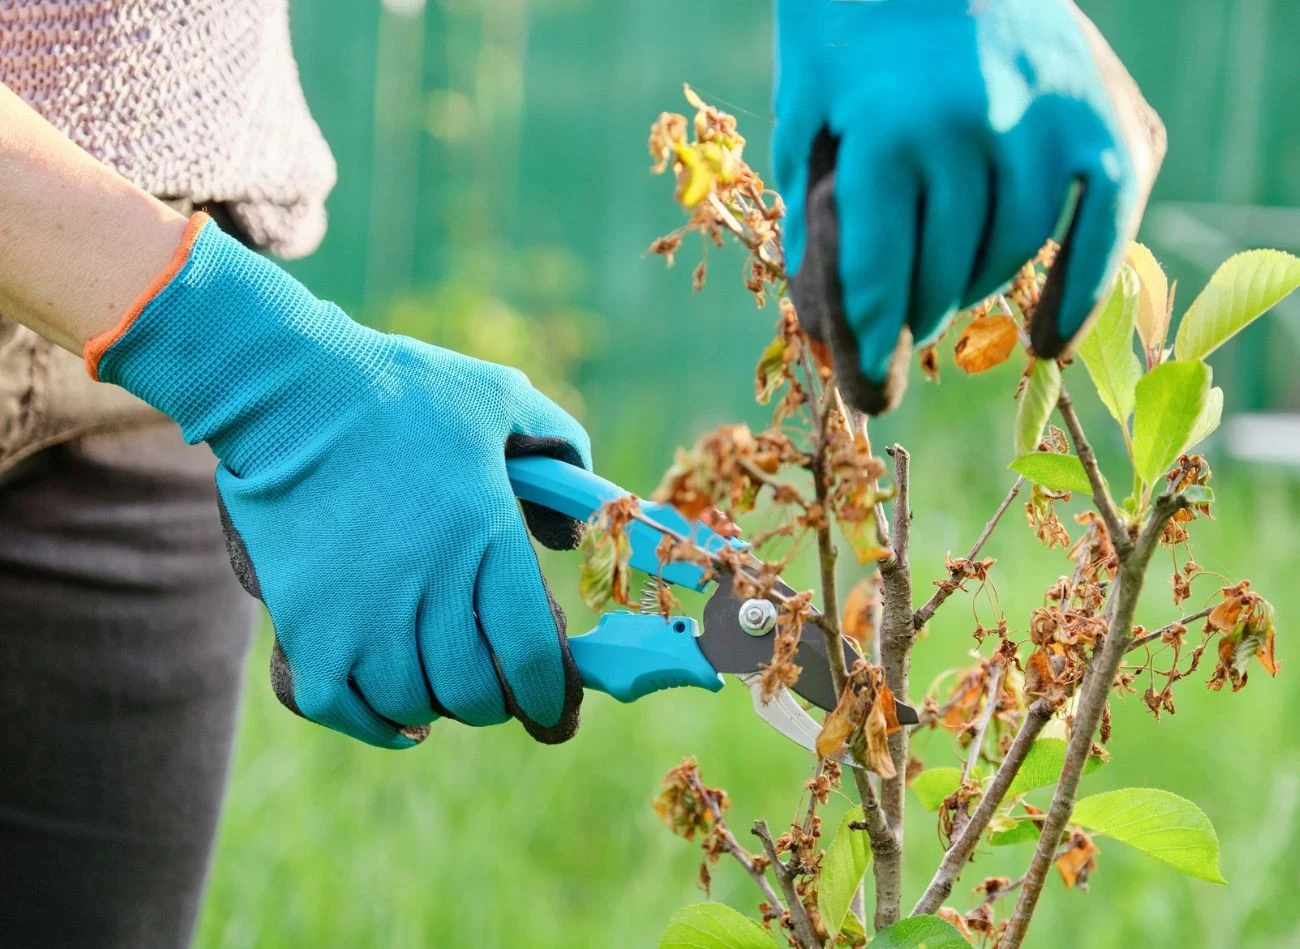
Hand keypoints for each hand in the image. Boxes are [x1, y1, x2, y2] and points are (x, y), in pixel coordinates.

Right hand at [90, 215, 591, 747]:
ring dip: (435, 702)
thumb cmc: (402, 389)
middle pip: (475, 694)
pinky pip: (341, 708)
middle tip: (492, 682)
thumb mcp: (501, 398)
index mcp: (487, 538)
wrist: (287, 388)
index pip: (533, 658)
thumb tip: (566, 534)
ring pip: (413, 704)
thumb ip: (559, 454)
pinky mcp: (305, 624)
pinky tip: (398, 714)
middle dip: (494, 699)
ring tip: (441, 681)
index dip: (551, 695)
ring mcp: (362, 614)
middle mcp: (430, 589)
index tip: (555, 704)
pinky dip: (373, 722)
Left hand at [774, 0, 1164, 412]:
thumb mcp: (806, 112)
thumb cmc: (850, 26)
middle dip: (914, 311)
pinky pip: (1106, 230)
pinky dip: (1080, 294)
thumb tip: (832, 323)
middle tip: (902, 321)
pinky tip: (1048, 343)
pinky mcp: (1110, 116)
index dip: (870, 342)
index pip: (878, 276)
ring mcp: (1050, 120)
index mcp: (887, 131)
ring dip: (973, 290)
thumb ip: (816, 214)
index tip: (868, 391)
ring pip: (1011, 256)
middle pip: (943, 274)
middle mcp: (974, 128)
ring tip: (949, 291)